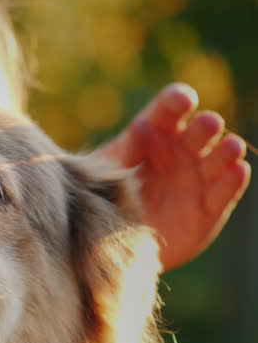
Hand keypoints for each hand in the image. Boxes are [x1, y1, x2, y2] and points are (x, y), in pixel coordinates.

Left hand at [97, 83, 250, 270]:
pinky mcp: (209, 206)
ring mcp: (199, 177)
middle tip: (207, 125)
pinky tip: (236, 171)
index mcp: (155, 133)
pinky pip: (225, 191)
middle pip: (200, 129)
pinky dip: (232, 181)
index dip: (178, 100)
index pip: (169, 108)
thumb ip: (125, 151)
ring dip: (226, 150)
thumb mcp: (106, 173)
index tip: (182, 101)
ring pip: (220, 157)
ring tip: (230, 147)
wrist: (112, 241)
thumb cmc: (107, 195)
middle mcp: (182, 150)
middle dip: (205, 126)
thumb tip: (142, 126)